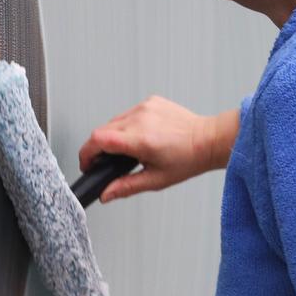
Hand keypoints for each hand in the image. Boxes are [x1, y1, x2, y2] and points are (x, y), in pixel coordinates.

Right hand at [78, 96, 238, 201]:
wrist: (208, 140)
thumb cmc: (188, 159)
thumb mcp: (155, 180)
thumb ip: (126, 187)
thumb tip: (106, 194)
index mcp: (141, 139)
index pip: (98, 140)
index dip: (87, 153)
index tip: (87, 163)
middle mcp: (140, 119)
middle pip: (102, 130)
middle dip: (99, 147)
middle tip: (107, 162)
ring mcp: (145, 107)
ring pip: (114, 121)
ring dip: (114, 136)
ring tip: (129, 150)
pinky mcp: (150, 101)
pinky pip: (128, 113)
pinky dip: (128, 126)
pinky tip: (142, 136)